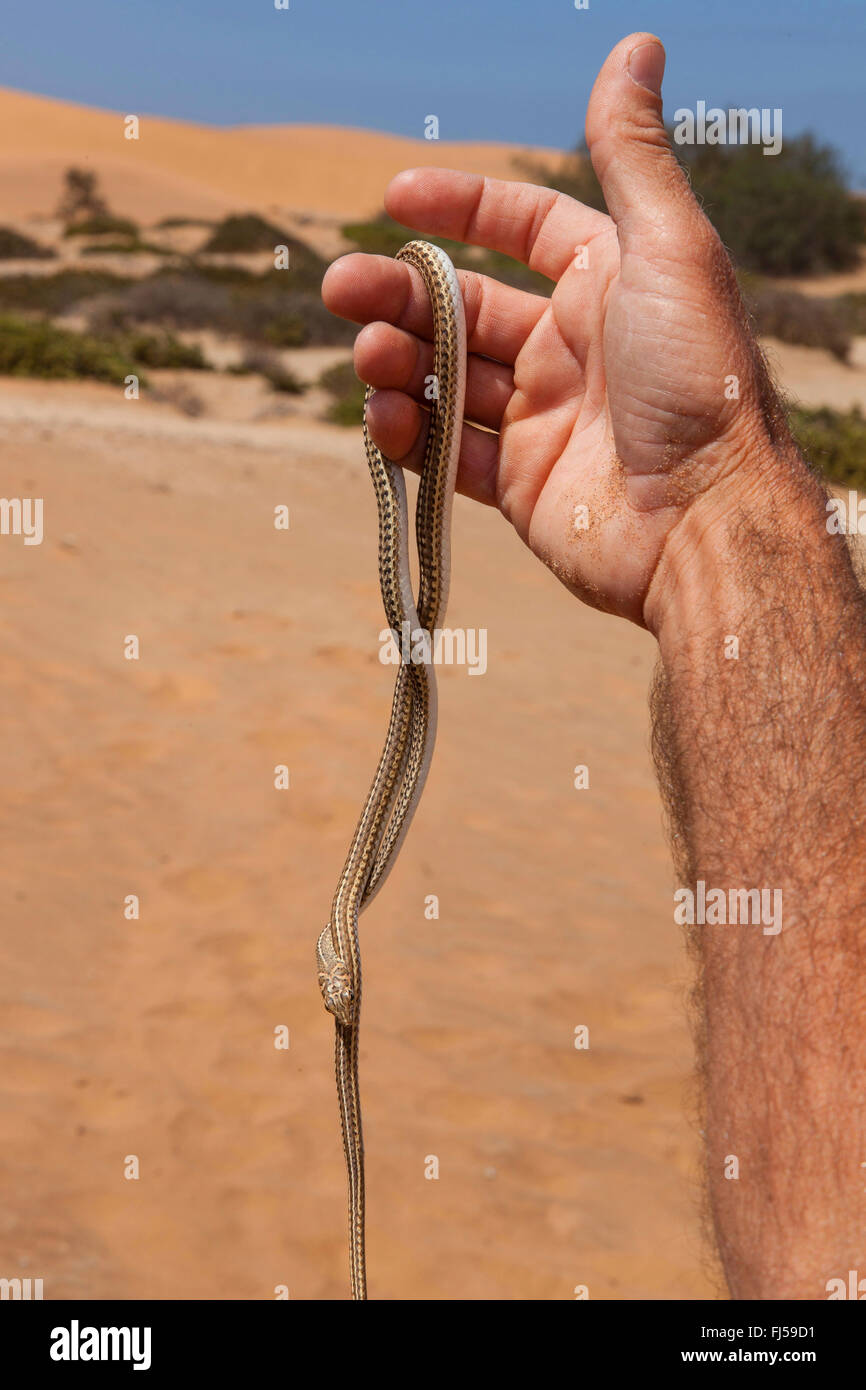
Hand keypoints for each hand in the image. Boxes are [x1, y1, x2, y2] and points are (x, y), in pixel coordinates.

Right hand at [322, 32, 795, 627]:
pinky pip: (447, 454)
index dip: (460, 209)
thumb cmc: (697, 380)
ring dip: (398, 361)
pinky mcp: (521, 486)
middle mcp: (573, 348)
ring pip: (447, 377)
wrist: (705, 523)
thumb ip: (631, 154)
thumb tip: (635, 44)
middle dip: (402, 293)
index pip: (524, 229)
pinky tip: (384, 418)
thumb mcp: (668, 249)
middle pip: (466, 306)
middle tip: (341, 288)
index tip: (394, 199)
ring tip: (370, 357)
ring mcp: (543, 419)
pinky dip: (410, 436)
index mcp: (608, 285)